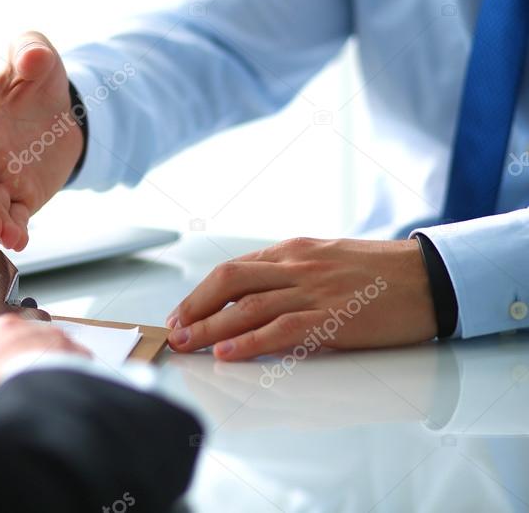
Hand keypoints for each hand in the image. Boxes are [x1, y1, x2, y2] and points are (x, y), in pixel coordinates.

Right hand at [0, 31, 83, 249]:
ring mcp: (2, 178)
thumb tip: (33, 56)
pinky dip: (16, 230)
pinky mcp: (23, 195)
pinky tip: (20, 241)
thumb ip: (31, 49)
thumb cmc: (38, 76)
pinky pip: (16, 216)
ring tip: (6, 237)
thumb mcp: (37, 53)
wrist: (64, 104)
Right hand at [0, 314, 88, 424]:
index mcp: (4, 329)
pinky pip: (76, 378)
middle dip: (13, 368)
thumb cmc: (5, 398)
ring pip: (52, 360)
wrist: (53, 419)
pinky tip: (54, 411)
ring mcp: (69, 351)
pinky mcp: (91, 373)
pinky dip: (66, 391)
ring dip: (43, 378)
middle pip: (22, 346)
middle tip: (4, 395)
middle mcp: (41, 333)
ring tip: (30, 406)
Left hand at [166, 238, 436, 359]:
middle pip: (230, 280)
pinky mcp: (334, 317)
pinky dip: (251, 341)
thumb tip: (249, 297)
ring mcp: (314, 290)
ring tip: (188, 344)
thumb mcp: (325, 259)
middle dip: (196, 306)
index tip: (181, 313)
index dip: (201, 292)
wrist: (431, 277)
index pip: (234, 269)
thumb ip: (288, 274)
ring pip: (249, 305)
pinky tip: (228, 354)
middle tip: (174, 330)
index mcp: (293, 251)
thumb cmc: (380, 272)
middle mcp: (297, 265)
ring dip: (212, 326)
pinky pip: (283, 328)